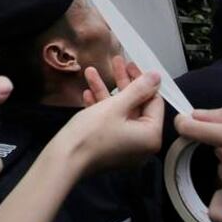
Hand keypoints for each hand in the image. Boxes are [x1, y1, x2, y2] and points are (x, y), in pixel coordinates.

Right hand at [47, 57, 162, 176]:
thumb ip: (138, 89)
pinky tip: (86, 93)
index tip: (129, 63)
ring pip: (120, 113)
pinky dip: (101, 108)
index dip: (141, 80)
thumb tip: (156, 76)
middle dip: (122, 82)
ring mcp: (125, 148)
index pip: (154, 102)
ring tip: (91, 71)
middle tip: (114, 61)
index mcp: (151, 136)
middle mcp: (142, 144)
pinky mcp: (110, 149)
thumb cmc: (92, 133)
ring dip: (106, 92)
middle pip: (136, 106)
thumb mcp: (116, 106)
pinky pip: (111, 124)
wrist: (65, 159)